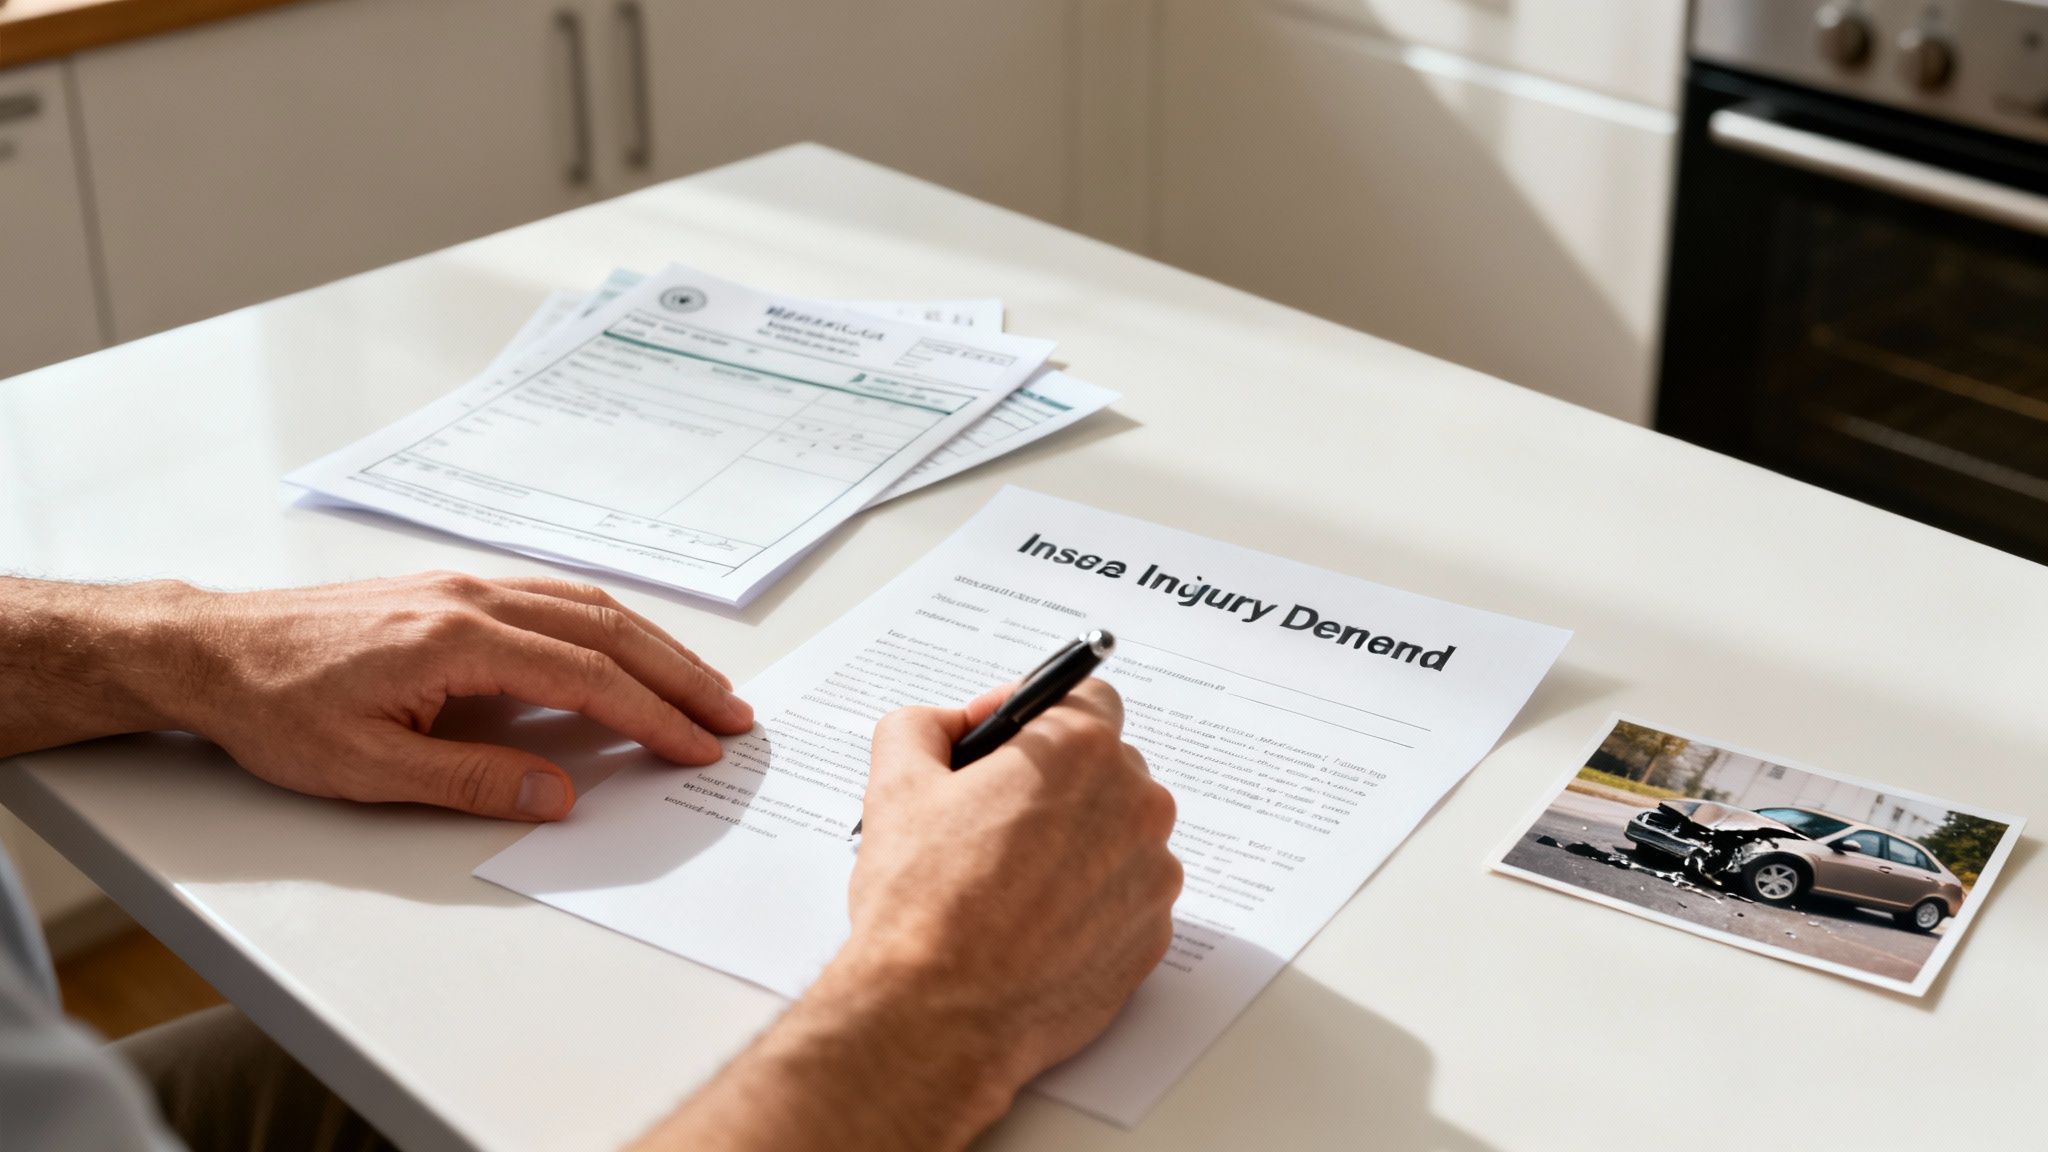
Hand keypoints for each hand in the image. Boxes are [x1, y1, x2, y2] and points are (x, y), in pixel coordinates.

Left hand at [139, 572, 750, 819]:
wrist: (214, 650)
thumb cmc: (277, 710)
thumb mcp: (368, 769)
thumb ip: (473, 779)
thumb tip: (559, 791)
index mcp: (457, 639)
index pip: (586, 678)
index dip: (652, 716)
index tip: (698, 746)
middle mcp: (472, 598)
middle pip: (607, 631)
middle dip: (679, 675)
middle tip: (732, 715)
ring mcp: (465, 585)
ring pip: (588, 605)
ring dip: (653, 646)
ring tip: (700, 685)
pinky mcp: (453, 588)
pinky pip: (556, 597)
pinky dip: (610, 625)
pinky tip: (628, 647)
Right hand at [634, 679, 1180, 1151]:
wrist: (941, 1016)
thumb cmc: (923, 905)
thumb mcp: (895, 782)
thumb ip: (924, 725)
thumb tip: (952, 724)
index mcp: (1079, 751)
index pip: (1086, 696)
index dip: (1038, 714)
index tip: (1004, 744)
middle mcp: (1134, 805)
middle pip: (1105, 767)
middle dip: (1056, 783)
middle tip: (993, 819)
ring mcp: (1151, 875)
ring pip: (1118, 835)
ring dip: (1076, 844)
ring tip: (1009, 882)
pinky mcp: (1152, 936)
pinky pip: (1125, 897)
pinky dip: (1089, 901)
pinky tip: (1033, 924)